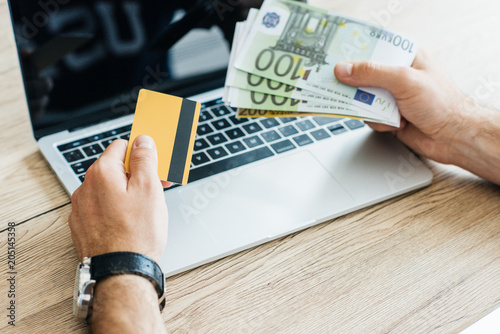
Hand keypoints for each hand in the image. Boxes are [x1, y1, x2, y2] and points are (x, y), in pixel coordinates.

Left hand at [68, 136, 170, 262]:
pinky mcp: (82, 226)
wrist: (122, 271)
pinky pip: (100, 208)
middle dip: (136, 175)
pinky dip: (114, 210)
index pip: (121, 146)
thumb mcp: (149, 188)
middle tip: (156, 189)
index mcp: (102, 173)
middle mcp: (85, 187)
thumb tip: (142, 141)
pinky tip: (129, 222)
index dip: (142, 155)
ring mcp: (81, 208)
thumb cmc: (136, 234)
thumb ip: (144, 159)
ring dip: (125, 193)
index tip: (154, 166)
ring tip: (143, 210)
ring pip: (107, 189)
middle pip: (114, 169)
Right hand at [334, 50, 499, 184]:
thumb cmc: (442, 104)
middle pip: (364, 75)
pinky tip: (395, 124)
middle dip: (357, 85)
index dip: (355, 54)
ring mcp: (393, 95)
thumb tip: (344, 69)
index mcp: (406, 56)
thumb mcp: (405, 80)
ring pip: (363, 98)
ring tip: (387, 112)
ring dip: (370, 108)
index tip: (338, 60)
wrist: (453, 137)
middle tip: (346, 89)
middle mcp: (398, 75)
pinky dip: (378, 122)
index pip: (374, 48)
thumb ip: (373, 73)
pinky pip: (369, 116)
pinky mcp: (390, 114)